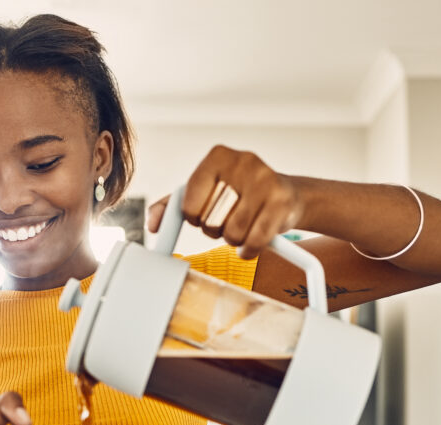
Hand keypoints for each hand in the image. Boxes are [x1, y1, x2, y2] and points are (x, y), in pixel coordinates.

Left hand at [147, 145, 303, 258]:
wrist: (286, 195)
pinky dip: (249, 250)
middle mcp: (243, 162)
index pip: (188, 203)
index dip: (194, 217)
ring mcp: (265, 181)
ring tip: (242, 226)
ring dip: (233, 240)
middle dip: (214, 229)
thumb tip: (153, 225)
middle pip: (210, 220)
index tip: (203, 213)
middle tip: (226, 221)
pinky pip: (254, 242)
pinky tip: (252, 241)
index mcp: (218, 156)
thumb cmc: (237, 193)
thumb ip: (172, 205)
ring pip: (232, 233)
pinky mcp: (282, 202)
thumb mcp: (203, 191)